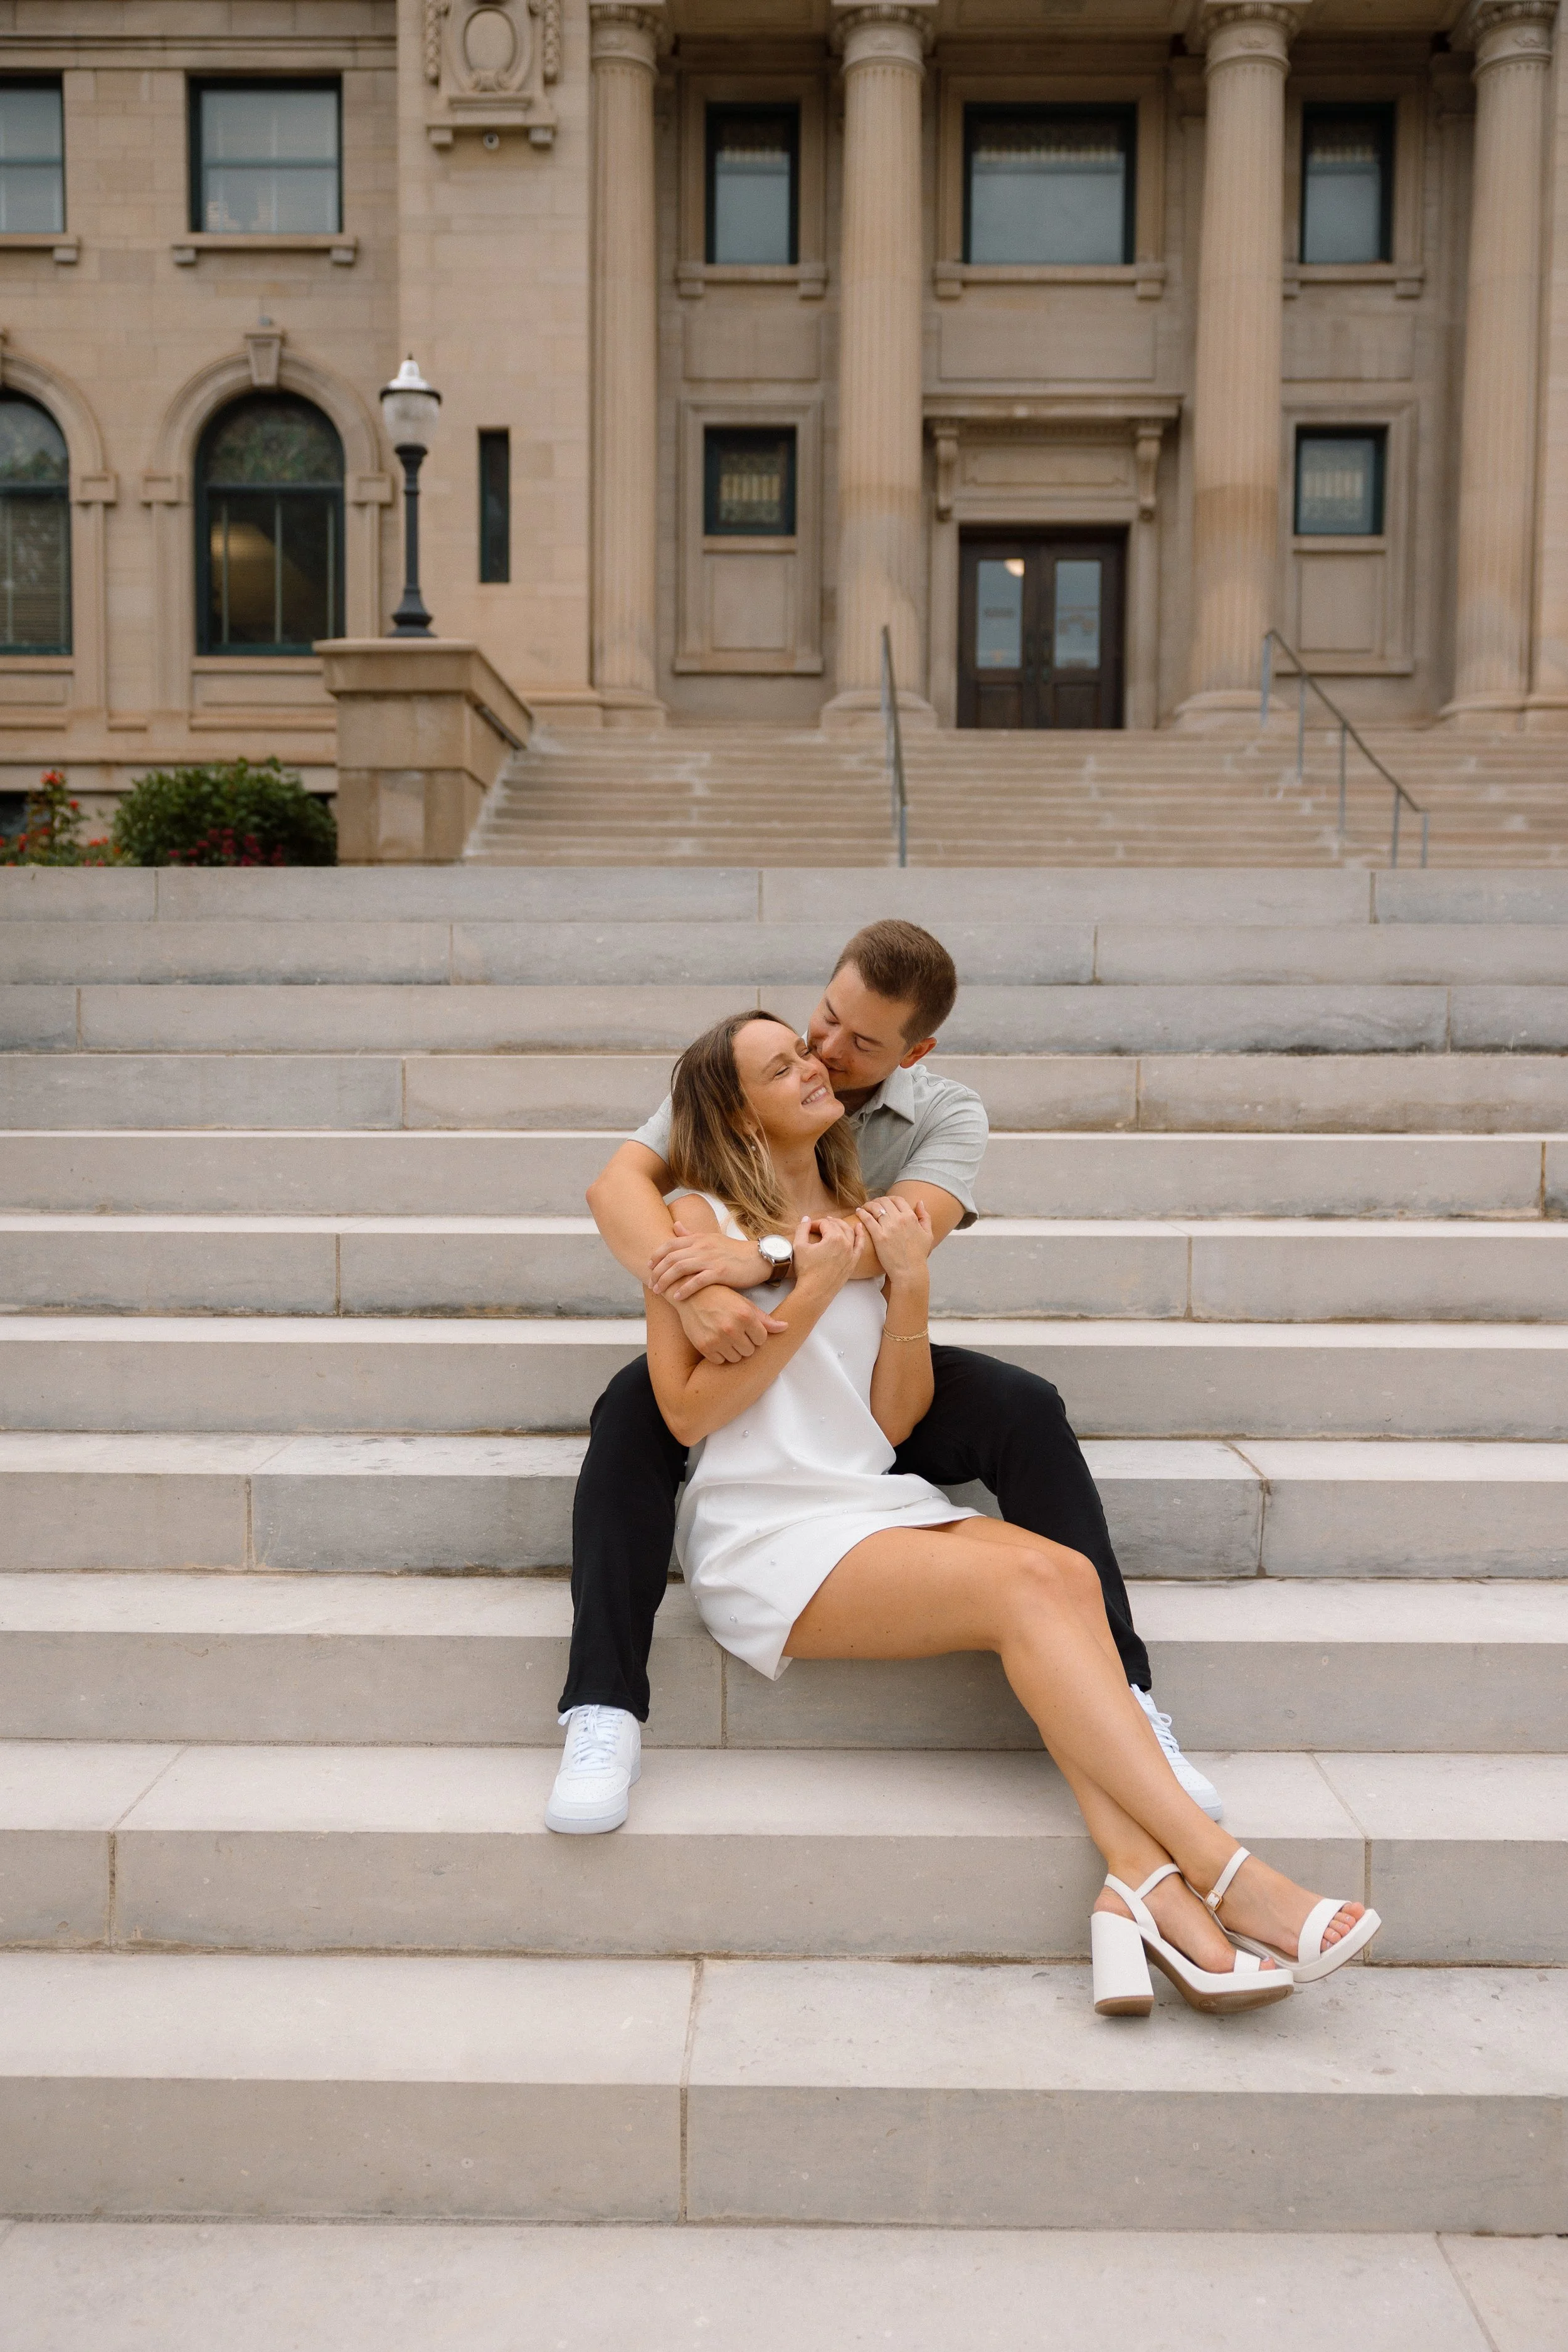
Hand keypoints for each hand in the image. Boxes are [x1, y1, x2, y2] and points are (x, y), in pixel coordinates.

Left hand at [649, 1220, 766, 1301]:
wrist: (759, 1258)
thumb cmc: (734, 1251)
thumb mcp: (711, 1239)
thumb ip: (691, 1234)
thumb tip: (675, 1225)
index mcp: (699, 1239)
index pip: (670, 1244)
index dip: (656, 1255)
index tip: (649, 1267)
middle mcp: (702, 1246)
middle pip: (671, 1257)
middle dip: (657, 1271)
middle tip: (651, 1284)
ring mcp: (711, 1259)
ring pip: (680, 1268)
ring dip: (666, 1280)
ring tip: (659, 1291)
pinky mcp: (720, 1272)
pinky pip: (697, 1281)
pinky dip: (685, 1289)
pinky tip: (678, 1297)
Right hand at [675, 1284, 787, 1365]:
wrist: (691, 1295)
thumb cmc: (721, 1297)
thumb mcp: (744, 1304)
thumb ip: (765, 1319)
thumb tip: (786, 1327)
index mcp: (745, 1316)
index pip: (762, 1339)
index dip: (756, 1335)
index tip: (747, 1328)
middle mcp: (732, 1328)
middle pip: (750, 1351)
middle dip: (745, 1343)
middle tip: (735, 1332)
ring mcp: (717, 1339)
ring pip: (736, 1358)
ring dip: (733, 1350)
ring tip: (726, 1336)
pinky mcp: (704, 1346)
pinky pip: (720, 1361)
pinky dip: (719, 1354)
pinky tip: (715, 1340)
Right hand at [791, 1212, 858, 1296]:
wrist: (815, 1292)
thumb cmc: (807, 1271)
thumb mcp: (799, 1246)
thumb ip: (802, 1229)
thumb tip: (806, 1219)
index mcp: (834, 1238)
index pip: (824, 1223)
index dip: (814, 1224)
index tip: (807, 1228)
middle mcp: (846, 1244)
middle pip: (837, 1226)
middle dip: (826, 1223)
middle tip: (817, 1226)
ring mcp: (851, 1253)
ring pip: (849, 1233)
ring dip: (841, 1225)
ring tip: (834, 1222)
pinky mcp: (853, 1262)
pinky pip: (860, 1245)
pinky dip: (860, 1235)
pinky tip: (858, 1227)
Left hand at [857, 1194, 932, 1276]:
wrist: (909, 1270)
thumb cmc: (918, 1254)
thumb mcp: (927, 1234)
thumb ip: (925, 1216)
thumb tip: (919, 1202)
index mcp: (911, 1217)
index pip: (898, 1199)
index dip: (889, 1199)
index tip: (884, 1202)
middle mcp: (899, 1219)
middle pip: (884, 1201)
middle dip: (877, 1201)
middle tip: (872, 1205)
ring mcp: (888, 1227)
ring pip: (875, 1207)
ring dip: (868, 1205)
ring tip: (864, 1208)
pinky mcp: (879, 1236)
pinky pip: (867, 1218)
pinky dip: (861, 1213)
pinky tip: (858, 1212)